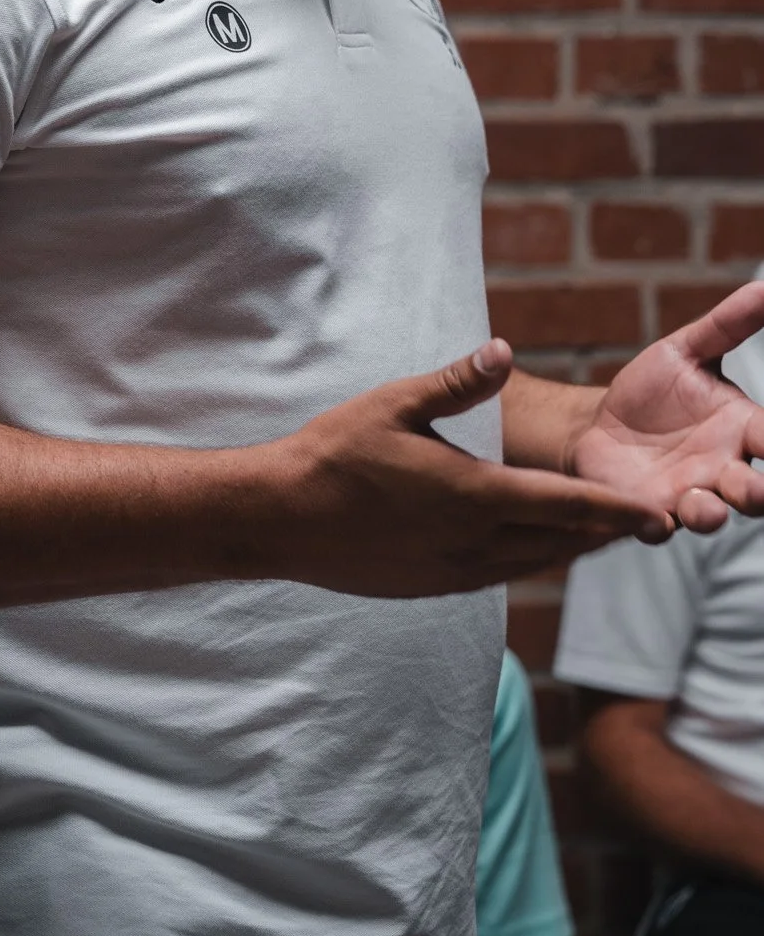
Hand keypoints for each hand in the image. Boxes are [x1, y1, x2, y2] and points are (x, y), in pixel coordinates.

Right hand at [258, 339, 666, 596]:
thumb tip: (503, 349)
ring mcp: (453, 571)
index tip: (652, 513)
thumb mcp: (394, 403)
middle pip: (559, 542)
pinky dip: (529, 561)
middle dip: (602, 531)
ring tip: (599, 535)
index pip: (563, 505)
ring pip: (533, 564)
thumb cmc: (335, 452)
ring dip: (569, 549)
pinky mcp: (433, 585)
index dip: (612, 509)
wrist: (283, 517)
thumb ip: (456, 383)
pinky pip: (499, 576)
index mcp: (471, 494)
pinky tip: (533, 549)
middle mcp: (472, 541)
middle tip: (642, 520)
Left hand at [571, 281, 763, 535]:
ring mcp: (687, 494)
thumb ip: (727, 325)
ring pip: (709, 515)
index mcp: (742, 430)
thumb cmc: (654, 392)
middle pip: (754, 492)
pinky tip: (653, 517)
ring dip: (709, 514)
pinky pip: (655, 527)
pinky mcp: (645, 510)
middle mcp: (723, 469)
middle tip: (749, 486)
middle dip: (757, 493)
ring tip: (701, 504)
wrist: (599, 423)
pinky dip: (654, 525)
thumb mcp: (687, 351)